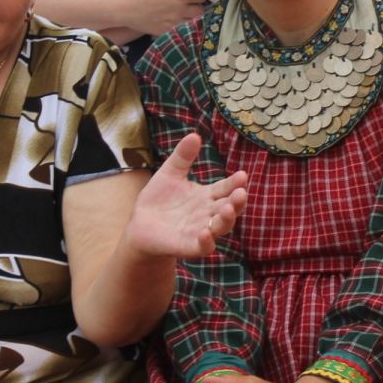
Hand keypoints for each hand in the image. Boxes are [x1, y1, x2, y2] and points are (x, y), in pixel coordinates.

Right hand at [110, 0, 206, 36]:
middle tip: (192, 0)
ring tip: (186, 10)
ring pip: (193, 22)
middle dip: (199, 4)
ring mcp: (173, 23)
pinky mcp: (166, 32)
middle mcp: (180, 11)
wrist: (122, 6)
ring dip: (193, 15)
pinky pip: (182, 30)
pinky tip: (176, 19)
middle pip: (201, 10)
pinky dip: (183, 25)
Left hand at [124, 134, 248, 257]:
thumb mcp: (170, 173)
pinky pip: (202, 247)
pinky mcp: (187, 246)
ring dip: (227, 220)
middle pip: (229, 208)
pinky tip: (205, 232)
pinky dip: (206, 241)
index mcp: (207, 196)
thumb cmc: (159, 199)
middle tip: (241, 193)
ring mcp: (200, 231)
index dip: (235, 183)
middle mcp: (208, 214)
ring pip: (221, 227)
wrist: (139, 224)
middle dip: (237, 202)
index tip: (242, 175)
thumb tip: (194, 135)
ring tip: (228, 209)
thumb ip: (182, 157)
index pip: (226, 189)